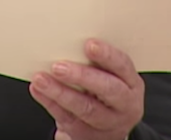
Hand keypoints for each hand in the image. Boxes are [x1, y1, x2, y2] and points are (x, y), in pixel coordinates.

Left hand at [29, 38, 143, 139]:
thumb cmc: (107, 92)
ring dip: (60, 93)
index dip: (107, 55)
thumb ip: (99, 63)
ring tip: (41, 79)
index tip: (89, 44)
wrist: (109, 129)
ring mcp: (108, 123)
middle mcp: (124, 105)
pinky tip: (38, 90)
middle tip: (59, 66)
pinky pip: (68, 119)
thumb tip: (71, 40)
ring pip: (85, 108)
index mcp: (132, 84)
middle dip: (82, 76)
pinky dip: (50, 103)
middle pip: (107, 90)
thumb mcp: (112, 77)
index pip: (123, 66)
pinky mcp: (88, 134)